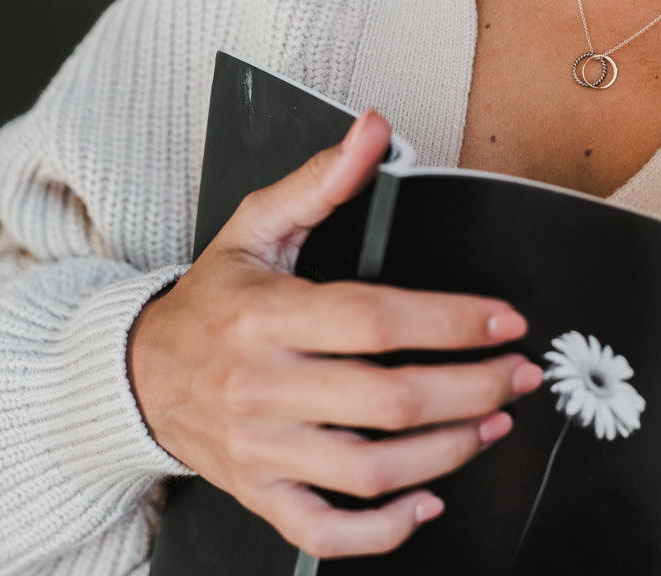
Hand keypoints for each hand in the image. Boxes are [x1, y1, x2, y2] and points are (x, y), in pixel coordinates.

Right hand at [128, 110, 541, 558]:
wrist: (141, 371)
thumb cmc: (212, 297)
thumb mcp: (257, 224)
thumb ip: (321, 179)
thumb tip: (374, 130)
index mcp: (270, 315)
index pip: (377, 320)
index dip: (453, 321)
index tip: (505, 320)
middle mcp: (265, 386)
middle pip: (388, 400)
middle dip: (472, 390)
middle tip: (519, 375)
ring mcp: (261, 448)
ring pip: (369, 469)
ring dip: (447, 453)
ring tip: (495, 425)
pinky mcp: (259, 491)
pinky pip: (323, 531)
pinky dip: (381, 530)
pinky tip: (426, 503)